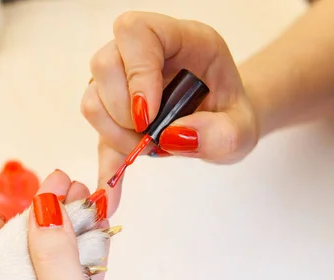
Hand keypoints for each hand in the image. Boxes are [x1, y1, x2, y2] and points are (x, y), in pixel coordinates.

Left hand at [0, 170, 162, 279]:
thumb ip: (56, 261)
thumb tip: (42, 209)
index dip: (3, 231)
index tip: (29, 199)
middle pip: (15, 265)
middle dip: (42, 225)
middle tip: (63, 188)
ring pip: (46, 269)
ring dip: (67, 234)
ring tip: (84, 198)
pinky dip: (84, 256)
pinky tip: (96, 228)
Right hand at [81, 11, 258, 214]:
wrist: (223, 124)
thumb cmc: (232, 117)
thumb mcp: (242, 130)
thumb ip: (221, 134)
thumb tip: (172, 137)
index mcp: (181, 40)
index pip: (138, 32)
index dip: (136, 73)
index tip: (149, 116)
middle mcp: (145, 53)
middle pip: (104, 64)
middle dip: (123, 112)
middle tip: (152, 138)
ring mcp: (123, 81)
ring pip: (92, 96)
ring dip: (115, 134)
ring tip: (148, 149)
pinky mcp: (114, 112)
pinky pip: (97, 134)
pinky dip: (106, 165)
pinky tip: (112, 193)